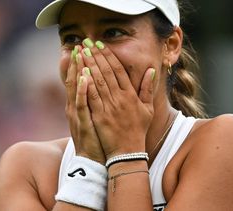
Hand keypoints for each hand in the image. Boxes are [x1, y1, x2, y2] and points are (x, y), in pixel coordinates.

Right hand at [64, 45, 104, 163]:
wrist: (93, 160)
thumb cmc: (97, 137)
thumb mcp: (93, 116)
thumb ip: (94, 100)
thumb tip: (96, 86)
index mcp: (79, 103)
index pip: (77, 79)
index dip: (78, 63)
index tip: (81, 47)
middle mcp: (75, 106)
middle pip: (73, 80)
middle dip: (76, 61)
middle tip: (78, 44)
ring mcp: (77, 114)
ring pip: (75, 88)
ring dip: (77, 70)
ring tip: (78, 54)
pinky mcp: (82, 123)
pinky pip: (81, 104)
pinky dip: (82, 90)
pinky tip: (84, 77)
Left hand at [80, 40, 154, 158]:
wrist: (127, 152)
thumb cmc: (137, 131)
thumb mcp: (147, 109)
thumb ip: (147, 89)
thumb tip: (151, 70)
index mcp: (131, 95)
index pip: (119, 70)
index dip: (109, 55)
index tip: (101, 44)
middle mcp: (120, 98)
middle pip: (107, 71)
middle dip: (96, 55)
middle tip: (87, 42)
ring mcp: (109, 107)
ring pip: (98, 81)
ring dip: (89, 64)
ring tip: (81, 51)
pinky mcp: (99, 116)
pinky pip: (92, 96)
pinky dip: (86, 83)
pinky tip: (81, 72)